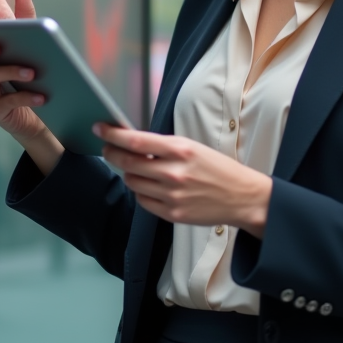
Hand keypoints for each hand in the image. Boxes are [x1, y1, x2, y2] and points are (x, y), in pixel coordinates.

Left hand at [95, 124, 272, 237]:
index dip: (112, 134)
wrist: (242, 197)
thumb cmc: (219, 169)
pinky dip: (142, 192)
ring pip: (132, 182)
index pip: (135, 141)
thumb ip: (164, 147)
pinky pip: (143, 201)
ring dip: (130, 174)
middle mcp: (174, 172)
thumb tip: (133, 143)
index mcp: (180, 150)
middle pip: (127, 162)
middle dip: (111, 153)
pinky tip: (151, 186)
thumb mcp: (194, 148)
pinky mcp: (173, 214)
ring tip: (140, 169)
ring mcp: (172, 195)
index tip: (100, 128)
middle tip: (107, 148)